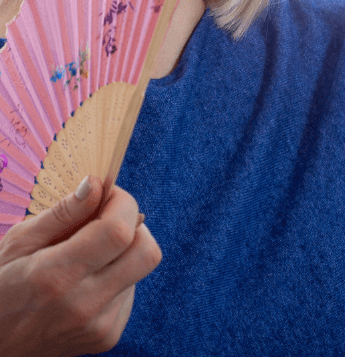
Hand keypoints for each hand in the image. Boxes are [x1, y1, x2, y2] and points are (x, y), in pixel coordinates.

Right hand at [0, 176, 161, 356]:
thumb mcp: (18, 243)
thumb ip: (63, 213)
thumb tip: (96, 185)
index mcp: (57, 276)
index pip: (119, 230)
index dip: (121, 203)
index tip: (106, 195)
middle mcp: (84, 305)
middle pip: (147, 252)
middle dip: (134, 225)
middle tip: (105, 220)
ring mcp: (99, 326)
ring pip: (140, 270)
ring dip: (122, 252)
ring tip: (85, 257)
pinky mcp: (107, 338)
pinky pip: (130, 292)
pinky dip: (116, 277)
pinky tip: (86, 281)